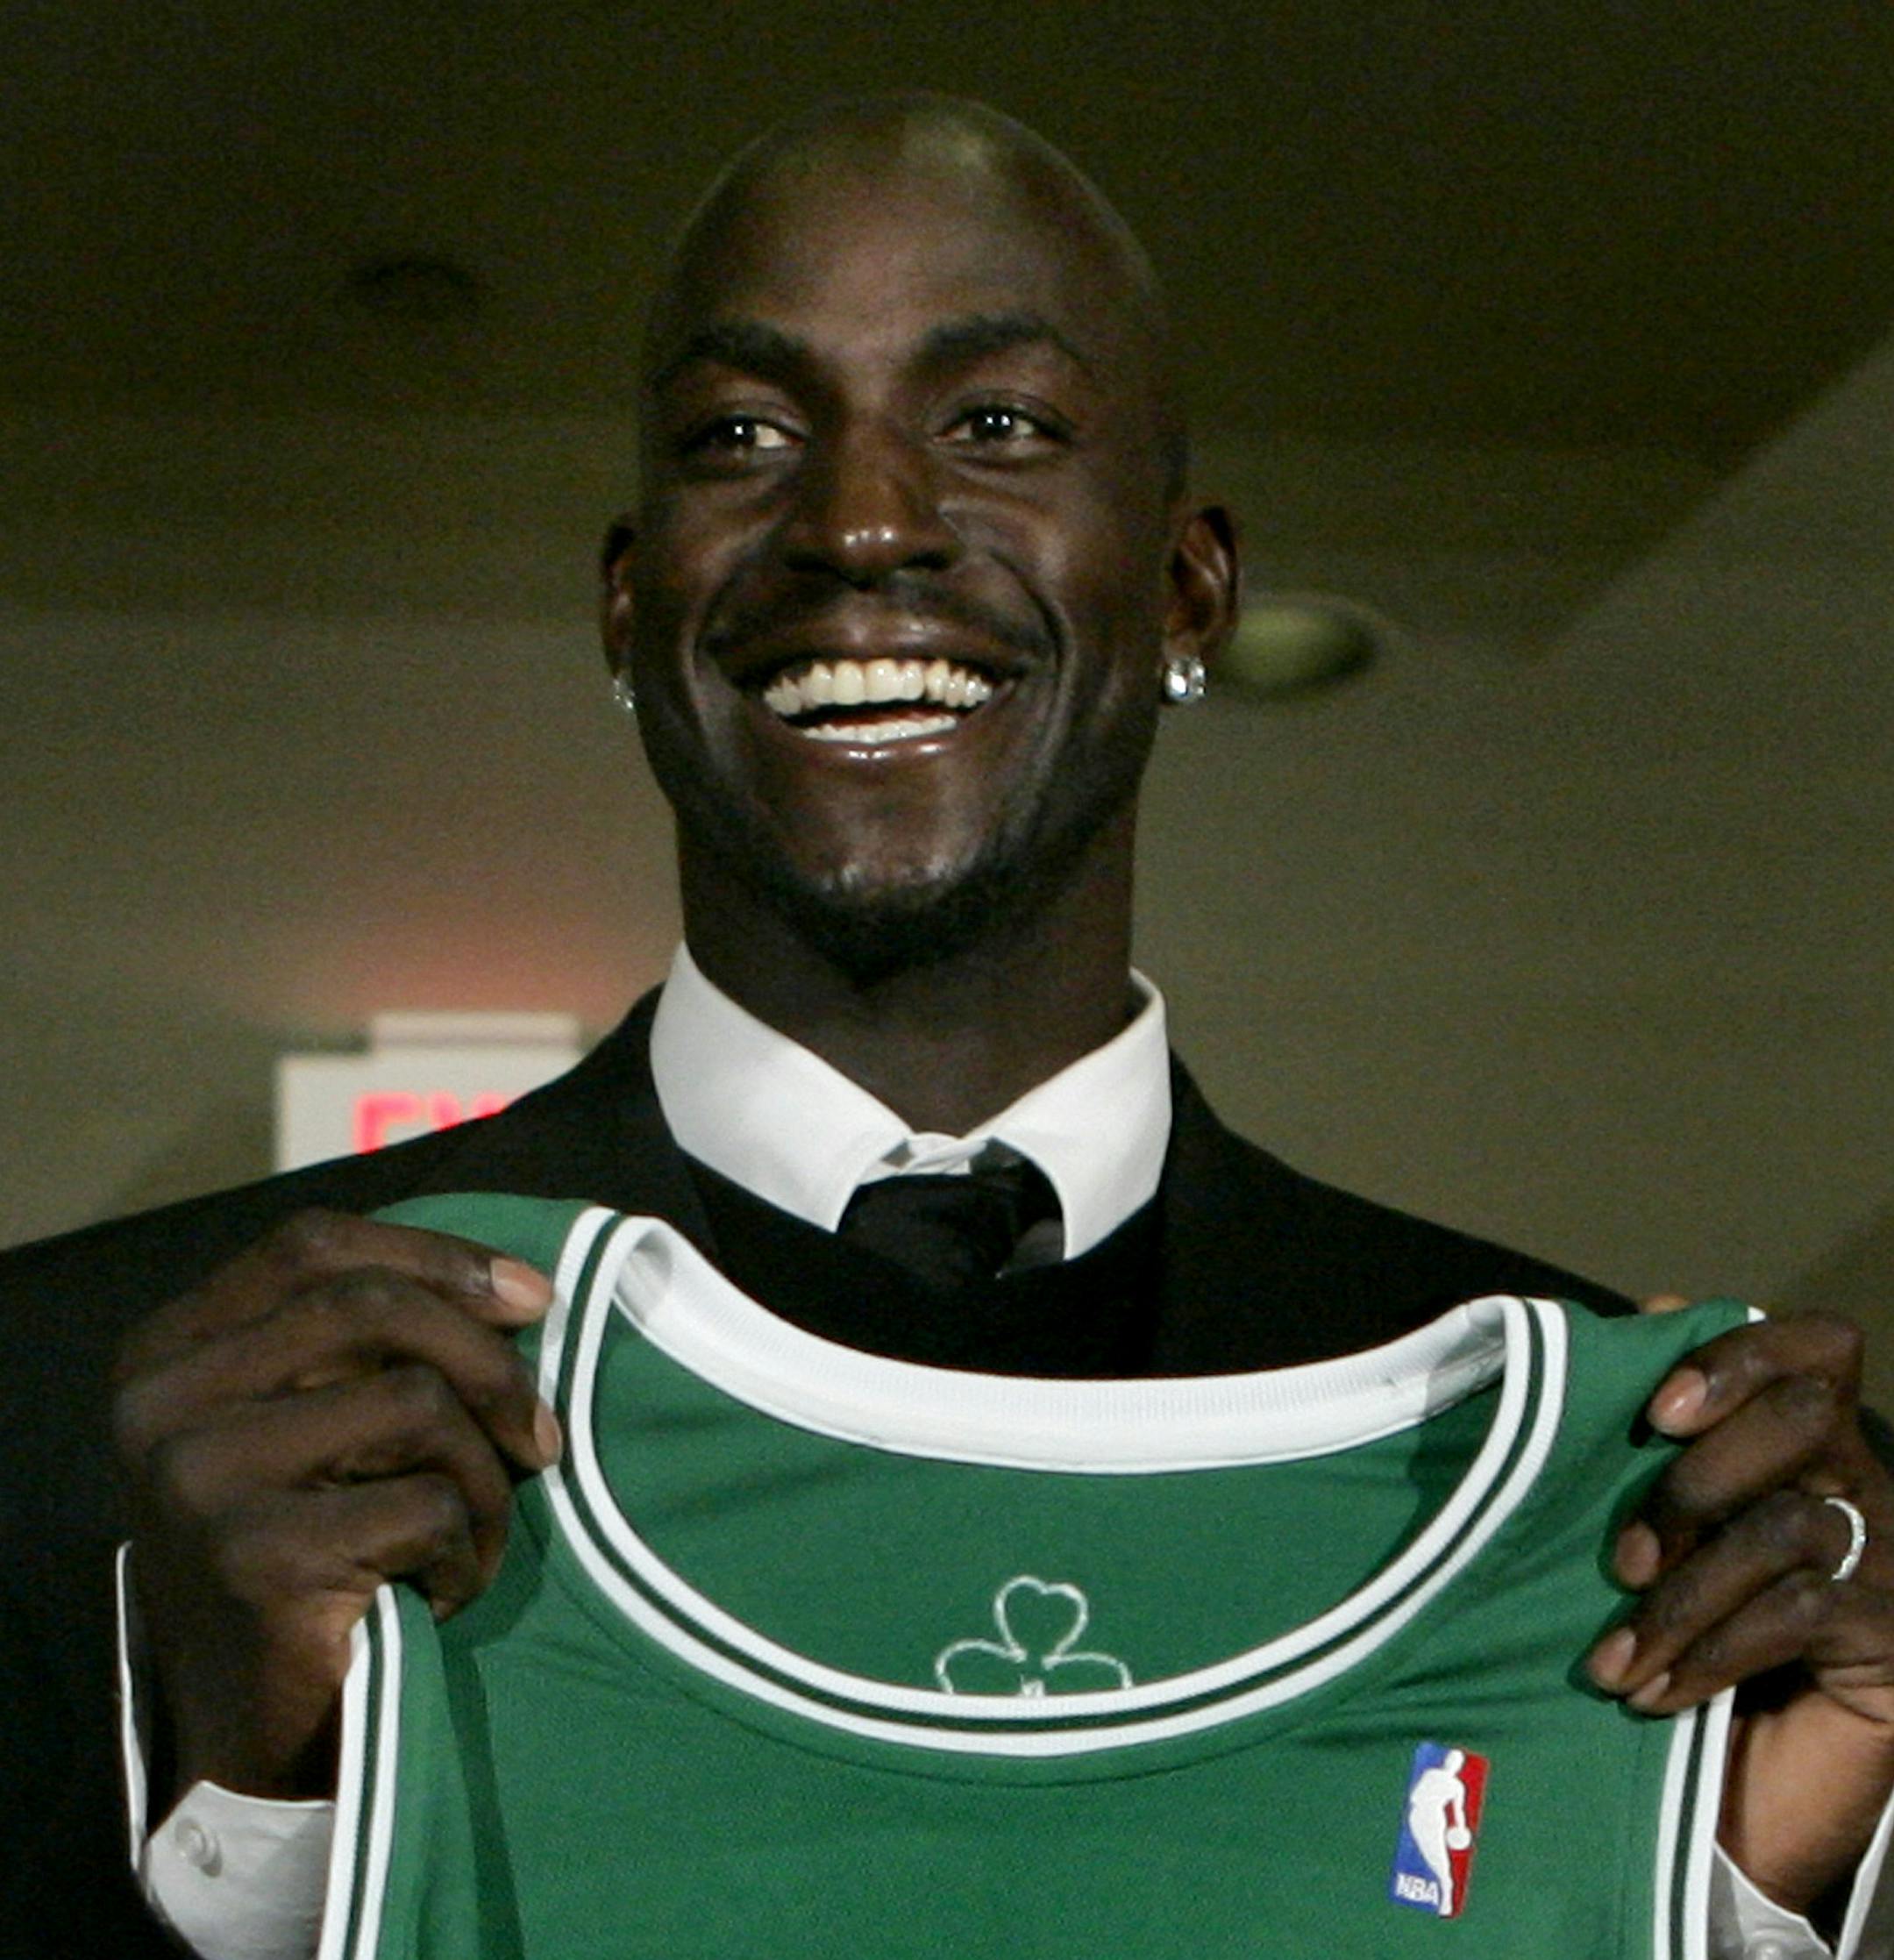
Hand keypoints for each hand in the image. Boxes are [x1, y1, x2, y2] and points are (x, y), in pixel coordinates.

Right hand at [111, 1209, 559, 1803]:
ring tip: (474, 1532)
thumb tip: (518, 1288)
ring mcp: (198, 1479)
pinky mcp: (255, 1558)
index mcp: (170, 1348)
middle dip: (488, 1362)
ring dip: (484, 1474)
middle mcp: (161, 1402)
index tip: (532, 1296)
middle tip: (540, 1435)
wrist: (254, 1727)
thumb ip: (365, 1340)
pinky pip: (425, 1506)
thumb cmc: (311, 1548)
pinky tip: (444, 1589)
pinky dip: (468, 1547)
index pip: (312, 1243)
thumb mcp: (315, 1419)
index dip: (435, 1257)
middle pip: (372, 1307)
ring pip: (414, 1402)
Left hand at [1586, 1306, 1893, 1910]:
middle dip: (1694, 1483)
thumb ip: (1647, 1440)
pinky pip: (1800, 1612)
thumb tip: (1640, 1319)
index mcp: (1803, 1439)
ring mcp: (1887, 1559)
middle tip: (1622, 1561)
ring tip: (1615, 1659)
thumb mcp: (1653, 1536)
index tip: (1656, 1412)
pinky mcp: (1891, 1639)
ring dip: (1681, 1598)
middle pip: (1801, 1417)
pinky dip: (1711, 1652)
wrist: (1731, 1795)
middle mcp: (1859, 1484)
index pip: (1813, 1347)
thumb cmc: (1675, 1638)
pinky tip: (1657, 1692)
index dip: (1737, 1358)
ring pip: (1785, 1526)